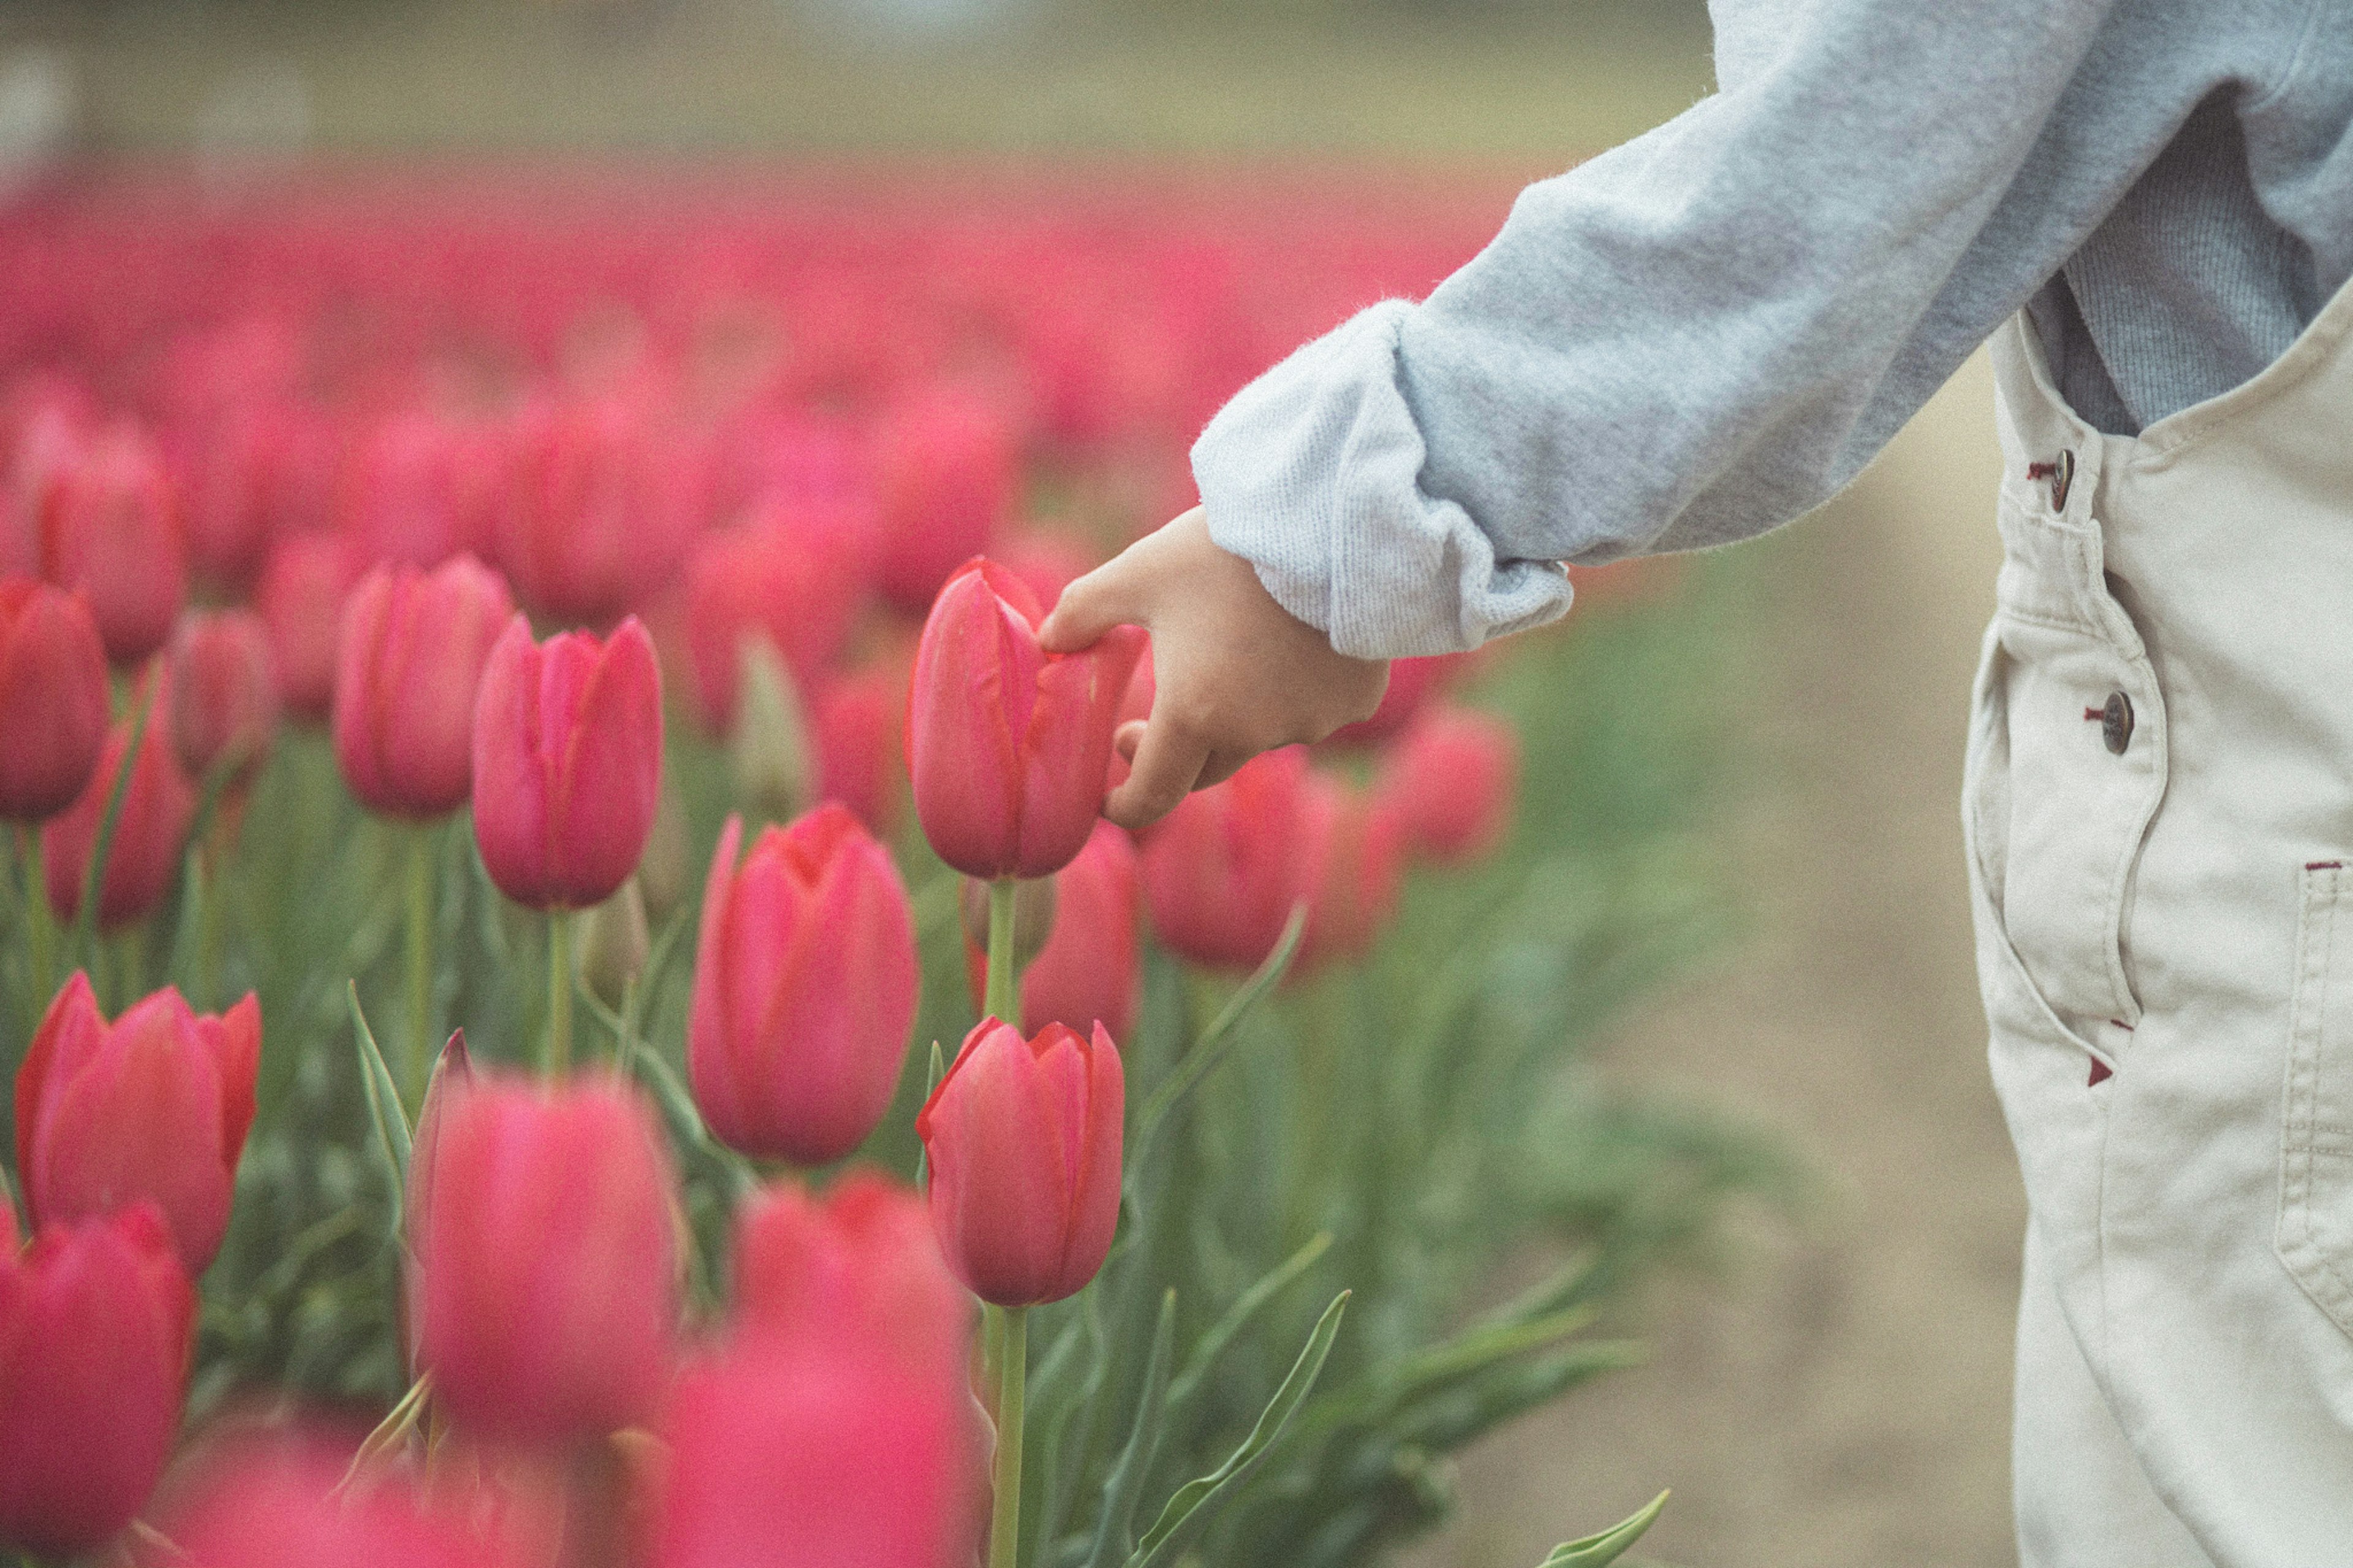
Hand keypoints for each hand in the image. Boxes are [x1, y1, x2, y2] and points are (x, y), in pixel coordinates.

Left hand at [1040, 507, 1388, 828]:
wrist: (1329, 518)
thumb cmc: (1223, 550)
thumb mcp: (1139, 572)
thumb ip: (1083, 611)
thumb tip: (1048, 640)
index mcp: (1194, 715)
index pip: (1151, 797)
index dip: (1123, 806)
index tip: (1107, 795)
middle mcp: (1254, 734)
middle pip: (1204, 771)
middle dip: (1170, 753)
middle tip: (1145, 719)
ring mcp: (1310, 722)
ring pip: (1259, 736)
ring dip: (1234, 715)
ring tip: (1228, 650)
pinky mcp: (1353, 702)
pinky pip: (1310, 709)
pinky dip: (1291, 691)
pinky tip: (1291, 641)